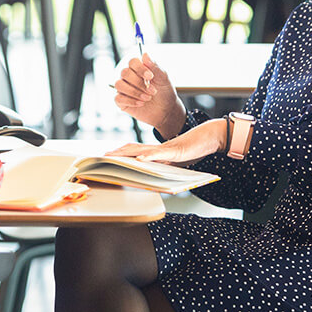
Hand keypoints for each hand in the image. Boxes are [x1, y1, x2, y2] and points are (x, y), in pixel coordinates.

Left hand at [106, 119, 226, 165]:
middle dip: (117, 153)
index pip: (134, 151)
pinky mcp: (174, 151)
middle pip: (133, 149)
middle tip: (102, 156)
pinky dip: (148, 156)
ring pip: (141, 150)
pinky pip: (159, 154)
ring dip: (126, 154)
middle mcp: (157, 148)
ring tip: (113, 156)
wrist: (208, 136)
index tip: (108, 156)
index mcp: (156, 151)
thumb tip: (153, 174)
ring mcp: (165, 149)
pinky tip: (139, 159)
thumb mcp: (175, 161)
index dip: (120, 153)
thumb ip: (164, 165)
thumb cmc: (193, 149)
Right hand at [113, 52, 185, 138]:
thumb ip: (155, 66)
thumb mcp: (163, 78)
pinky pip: (118, 98)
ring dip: (134, 92)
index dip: (140, 68)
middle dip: (139, 83)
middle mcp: (128, 76)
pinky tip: (141, 103)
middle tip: (153, 91)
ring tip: (148, 98)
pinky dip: (131, 101)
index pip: (132, 61)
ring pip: (119, 84)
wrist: (165, 110)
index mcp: (138, 68)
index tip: (151, 76)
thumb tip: (145, 54)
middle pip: (124, 72)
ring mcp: (123, 88)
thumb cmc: (164, 92)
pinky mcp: (121, 101)